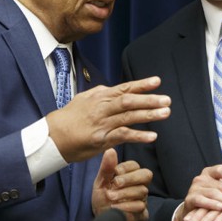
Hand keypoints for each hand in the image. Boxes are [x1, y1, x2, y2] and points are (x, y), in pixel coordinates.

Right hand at [46, 76, 170, 161]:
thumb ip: (101, 94)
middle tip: (167, 100)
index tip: (157, 81)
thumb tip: (114, 89)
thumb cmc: (69, 118)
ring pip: (128, 117)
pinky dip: (138, 136)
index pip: (124, 88)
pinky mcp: (101, 139)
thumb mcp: (84, 99)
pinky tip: (152, 136)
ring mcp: (102, 123)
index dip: (141, 85)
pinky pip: (123, 136)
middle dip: (149, 100)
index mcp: (99, 97)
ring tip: (165, 113)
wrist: (54, 135)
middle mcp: (102, 108)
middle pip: (129, 101)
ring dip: (149, 115)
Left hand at [91, 149, 151, 220]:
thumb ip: (106, 168)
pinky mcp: (142, 213)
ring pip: (142, 191)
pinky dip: (126, 206)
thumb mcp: (101, 182)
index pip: (135, 165)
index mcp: (129, 175)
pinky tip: (116, 207)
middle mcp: (138, 185)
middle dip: (130, 178)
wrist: (103, 219)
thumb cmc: (103, 198)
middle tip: (116, 183)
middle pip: (146, 175)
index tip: (115, 172)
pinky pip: (141, 207)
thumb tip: (110, 150)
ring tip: (110, 197)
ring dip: (124, 193)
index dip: (126, 167)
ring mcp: (142, 199)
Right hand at [176, 165, 221, 220]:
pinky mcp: (190, 199)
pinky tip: (220, 208)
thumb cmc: (210, 196)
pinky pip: (201, 200)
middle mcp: (201, 178)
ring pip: (214, 193)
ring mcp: (194, 188)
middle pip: (221, 185)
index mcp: (209, 172)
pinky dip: (211, 204)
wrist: (192, 208)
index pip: (221, 169)